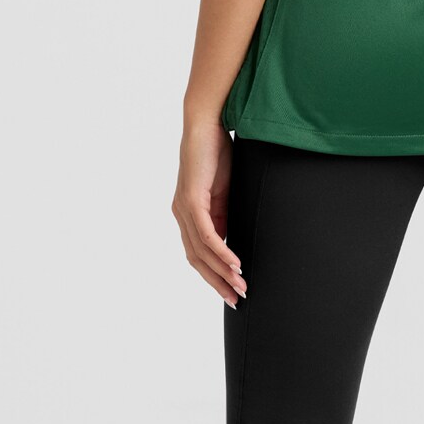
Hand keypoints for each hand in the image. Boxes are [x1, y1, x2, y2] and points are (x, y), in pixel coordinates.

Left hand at [173, 117, 245, 306]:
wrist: (207, 124)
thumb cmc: (217, 153)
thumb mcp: (224, 192)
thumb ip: (225, 215)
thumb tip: (233, 241)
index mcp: (189, 214)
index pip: (199, 254)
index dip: (215, 275)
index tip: (232, 292)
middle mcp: (181, 214)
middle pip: (197, 260)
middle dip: (217, 282)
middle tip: (237, 300)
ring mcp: (184, 208)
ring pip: (202, 251)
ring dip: (223, 272)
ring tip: (242, 286)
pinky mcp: (191, 200)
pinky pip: (206, 234)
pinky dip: (221, 252)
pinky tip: (235, 264)